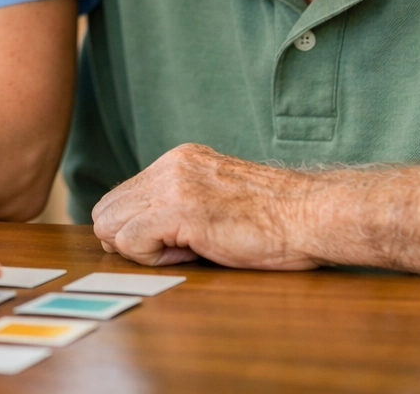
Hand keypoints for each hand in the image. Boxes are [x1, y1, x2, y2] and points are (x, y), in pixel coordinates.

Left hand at [91, 143, 318, 270]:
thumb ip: (180, 203)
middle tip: (174, 251)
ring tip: (187, 250)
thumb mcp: (217, 198)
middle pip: (107, 210)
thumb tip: (140, 233)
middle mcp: (170, 165)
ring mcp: (173, 184)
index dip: (137, 230)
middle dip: (130, 240)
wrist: (312, 214)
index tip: (175, 242)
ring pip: (110, 225)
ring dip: (141, 250)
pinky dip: (152, 258)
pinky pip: (130, 241)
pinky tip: (192, 252)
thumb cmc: (277, 219)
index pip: (121, 197)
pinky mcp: (178, 208)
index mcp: (179, 160)